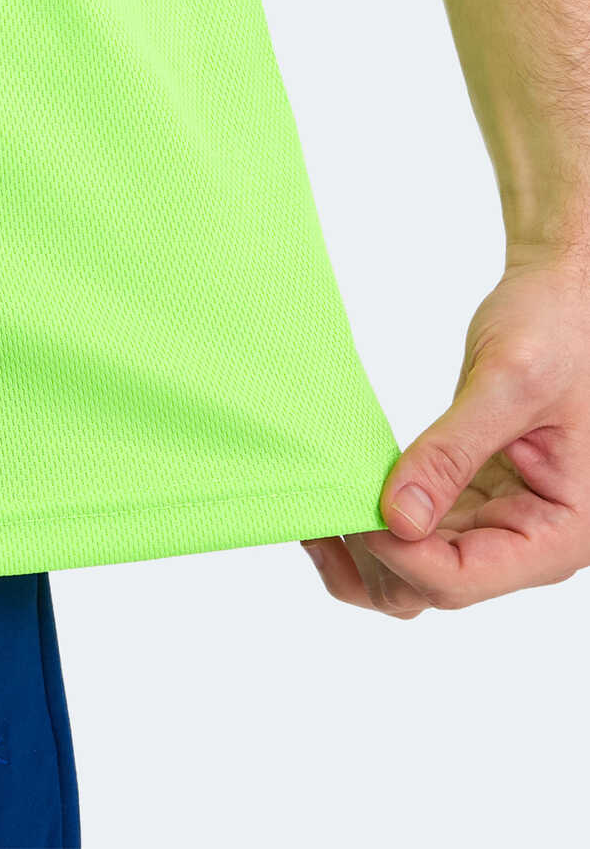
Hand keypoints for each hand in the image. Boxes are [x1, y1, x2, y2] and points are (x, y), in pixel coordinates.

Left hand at [299, 242, 589, 616]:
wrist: (569, 295)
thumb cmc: (562, 328)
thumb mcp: (510, 383)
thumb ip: (454, 452)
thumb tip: (398, 518)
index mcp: (560, 532)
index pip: (460, 578)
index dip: (397, 555)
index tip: (352, 509)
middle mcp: (530, 540)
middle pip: (432, 586)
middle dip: (372, 554)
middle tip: (323, 500)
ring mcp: (499, 520)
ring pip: (416, 569)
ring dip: (364, 546)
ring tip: (317, 500)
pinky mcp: (473, 494)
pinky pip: (418, 530)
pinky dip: (375, 518)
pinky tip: (337, 491)